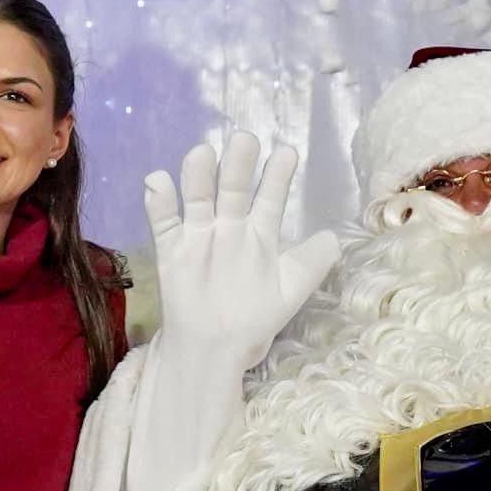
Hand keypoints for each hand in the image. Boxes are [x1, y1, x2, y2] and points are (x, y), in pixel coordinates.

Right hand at [141, 130, 341, 372]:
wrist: (214, 351)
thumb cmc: (254, 319)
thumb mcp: (290, 292)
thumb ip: (312, 264)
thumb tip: (334, 237)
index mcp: (259, 234)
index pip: (270, 198)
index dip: (278, 177)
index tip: (287, 153)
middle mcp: (228, 227)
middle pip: (233, 189)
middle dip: (239, 165)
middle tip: (245, 140)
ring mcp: (198, 236)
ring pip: (198, 198)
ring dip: (199, 175)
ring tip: (203, 153)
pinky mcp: (171, 250)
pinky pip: (163, 223)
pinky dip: (159, 202)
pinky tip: (157, 180)